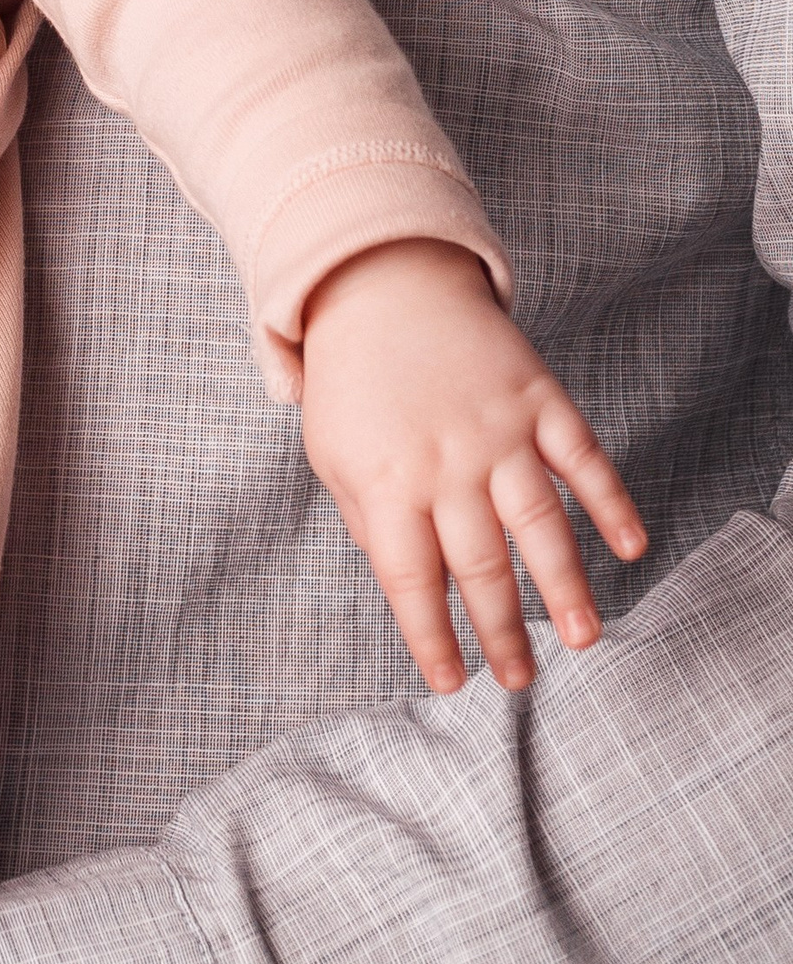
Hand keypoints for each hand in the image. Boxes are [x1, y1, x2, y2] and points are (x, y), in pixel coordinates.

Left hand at [300, 239, 648, 692]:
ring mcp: (496, 428)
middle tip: (520, 680)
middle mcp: (445, 461)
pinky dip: (610, 501)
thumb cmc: (353, 381)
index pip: (410, 581)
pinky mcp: (536, 396)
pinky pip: (581, 456)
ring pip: (539, 522)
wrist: (380, 281)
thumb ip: (368, 520)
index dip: (431, 638)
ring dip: (566, 586)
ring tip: (586, 640)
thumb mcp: (331, 452)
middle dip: (502, 631)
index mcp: (386, 479)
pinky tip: (630, 546)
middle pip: (480, 565)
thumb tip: (413, 586)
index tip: (451, 683)